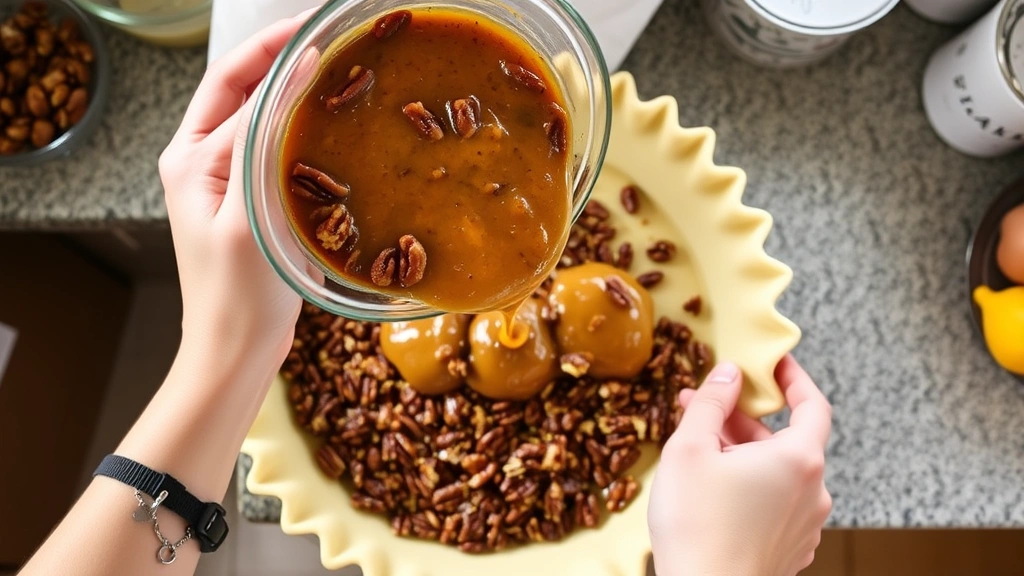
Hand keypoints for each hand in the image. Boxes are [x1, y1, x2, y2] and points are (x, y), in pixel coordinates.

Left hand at [158, 17, 307, 374]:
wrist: (238, 350)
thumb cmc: (238, 295)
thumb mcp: (247, 215)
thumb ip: (261, 142)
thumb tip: (291, 77)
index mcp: (190, 159)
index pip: (233, 83)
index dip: (273, 50)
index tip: (316, 30)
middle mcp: (203, 161)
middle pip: (243, 91)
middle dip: (282, 59)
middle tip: (329, 39)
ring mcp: (229, 181)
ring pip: (264, 119)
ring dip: (296, 93)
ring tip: (339, 73)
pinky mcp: (254, 201)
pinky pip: (280, 151)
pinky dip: (306, 132)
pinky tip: (337, 127)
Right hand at [648, 355, 832, 575]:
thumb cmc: (696, 526)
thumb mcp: (690, 448)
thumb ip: (711, 402)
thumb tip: (728, 373)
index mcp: (799, 459)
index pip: (813, 404)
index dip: (794, 378)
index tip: (775, 363)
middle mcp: (813, 491)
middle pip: (786, 438)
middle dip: (744, 419)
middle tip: (703, 406)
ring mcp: (805, 524)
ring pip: (777, 472)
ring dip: (743, 453)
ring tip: (699, 450)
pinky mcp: (790, 548)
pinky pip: (775, 502)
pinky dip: (750, 484)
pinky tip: (712, 488)